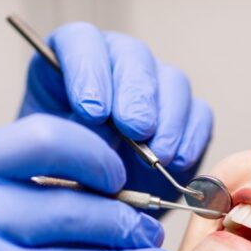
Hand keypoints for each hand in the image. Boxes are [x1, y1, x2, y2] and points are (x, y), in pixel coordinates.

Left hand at [19, 22, 213, 205]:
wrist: (92, 208)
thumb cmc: (62, 176)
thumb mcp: (51, 156)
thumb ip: (68, 138)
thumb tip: (102, 132)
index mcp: (69, 64)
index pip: (81, 42)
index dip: (88, 70)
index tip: (91, 111)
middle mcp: (115, 66)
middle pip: (132, 56)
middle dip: (136, 94)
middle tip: (135, 130)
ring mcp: (154, 87)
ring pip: (172, 81)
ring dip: (168, 119)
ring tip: (158, 156)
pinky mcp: (186, 116)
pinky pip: (199, 114)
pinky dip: (191, 138)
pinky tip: (177, 163)